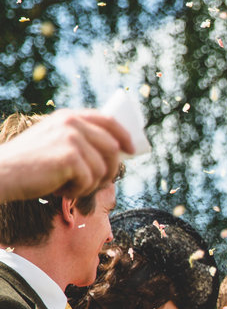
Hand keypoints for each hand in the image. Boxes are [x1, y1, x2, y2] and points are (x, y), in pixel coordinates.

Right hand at [0, 109, 133, 201]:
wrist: (0, 174)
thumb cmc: (27, 166)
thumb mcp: (54, 145)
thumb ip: (80, 144)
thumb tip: (118, 155)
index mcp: (68, 117)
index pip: (108, 120)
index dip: (124, 135)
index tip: (131, 150)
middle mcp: (71, 123)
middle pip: (113, 149)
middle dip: (109, 172)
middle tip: (95, 186)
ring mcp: (71, 138)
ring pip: (103, 169)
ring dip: (90, 186)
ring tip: (67, 188)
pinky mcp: (69, 156)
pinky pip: (90, 181)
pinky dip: (77, 192)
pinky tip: (57, 190)